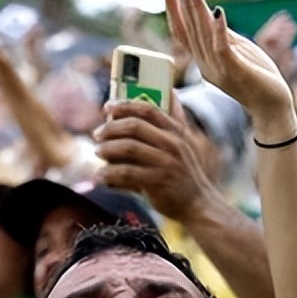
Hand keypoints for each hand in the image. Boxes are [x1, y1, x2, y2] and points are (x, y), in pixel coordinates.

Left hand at [93, 99, 218, 221]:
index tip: (107, 107)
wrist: (198, 205)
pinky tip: (100, 176)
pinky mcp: (159, 182)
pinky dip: (110, 174)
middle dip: (111, 128)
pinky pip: (127, 173)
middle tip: (97, 134)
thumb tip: (171, 92)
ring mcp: (166, 163)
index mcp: (177, 132)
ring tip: (97, 152)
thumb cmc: (185, 174)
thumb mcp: (185, 144)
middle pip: (135, 126)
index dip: (125, 105)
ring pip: (129, 148)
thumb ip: (173, 122)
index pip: (148, 109)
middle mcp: (173, 144)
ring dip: (107, 148)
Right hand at [164, 0, 293, 130]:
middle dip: (181, 2)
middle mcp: (205, 65)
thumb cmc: (259, 78)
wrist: (273, 107)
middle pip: (189, 30)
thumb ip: (223, 35)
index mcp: (204, 61)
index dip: (174, 10)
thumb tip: (212, 12)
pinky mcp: (235, 71)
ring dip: (195, 9)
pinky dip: (218, 29)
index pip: (182, 33)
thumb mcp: (238, 51)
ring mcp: (219, 69)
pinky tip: (216, 10)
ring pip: (202, 34)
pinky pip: (222, 48)